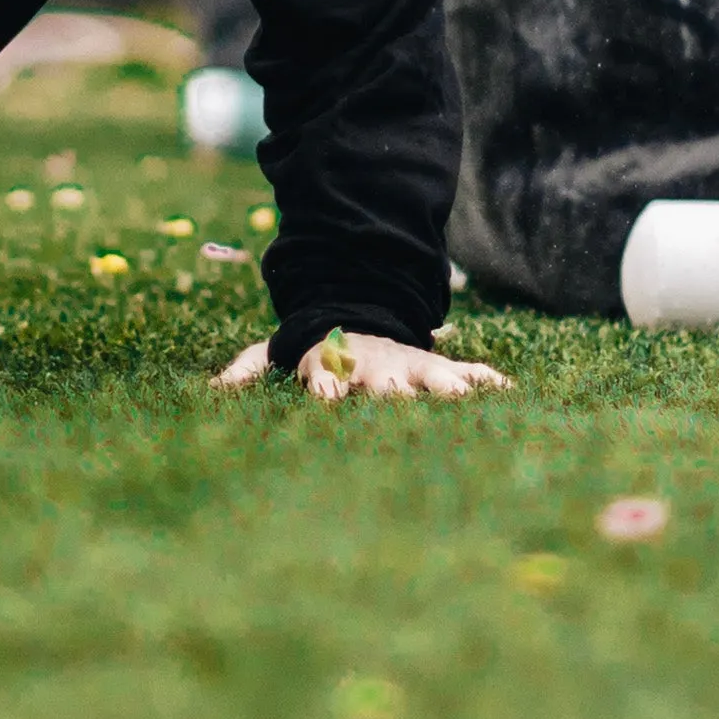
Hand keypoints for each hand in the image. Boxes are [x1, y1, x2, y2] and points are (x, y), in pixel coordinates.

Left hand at [213, 328, 510, 400]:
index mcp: (333, 365)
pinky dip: (489, 380)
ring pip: (430, 378)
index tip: (326, 397)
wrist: (357, 314)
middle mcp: (374, 367)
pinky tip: (511, 391)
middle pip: (385, 383)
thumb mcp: (275, 354)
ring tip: (462, 400)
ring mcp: (408, 366)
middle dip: (392, 395)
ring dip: (445, 390)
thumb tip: (207, 390)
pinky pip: (469, 372)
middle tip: (400, 404)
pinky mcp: (436, 367)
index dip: (326, 385)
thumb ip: (245, 370)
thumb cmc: (312, 350)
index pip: (327, 375)